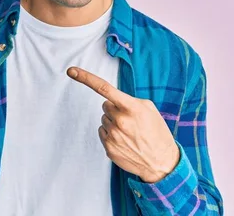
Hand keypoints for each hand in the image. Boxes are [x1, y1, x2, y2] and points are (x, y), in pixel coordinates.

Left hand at [67, 67, 179, 182]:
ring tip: (130, 132)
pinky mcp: (108, 148)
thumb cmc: (156, 132)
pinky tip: (125, 141)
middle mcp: (120, 121)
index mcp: (131, 108)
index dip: (86, 78)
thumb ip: (129, 100)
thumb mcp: (149, 109)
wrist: (162, 162)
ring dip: (114, 122)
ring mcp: (113, 136)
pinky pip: (102, 132)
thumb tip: (111, 98)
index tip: (71, 71)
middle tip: (130, 120)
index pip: (104, 88)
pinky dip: (111, 134)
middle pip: (105, 106)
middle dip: (115, 109)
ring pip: (104, 119)